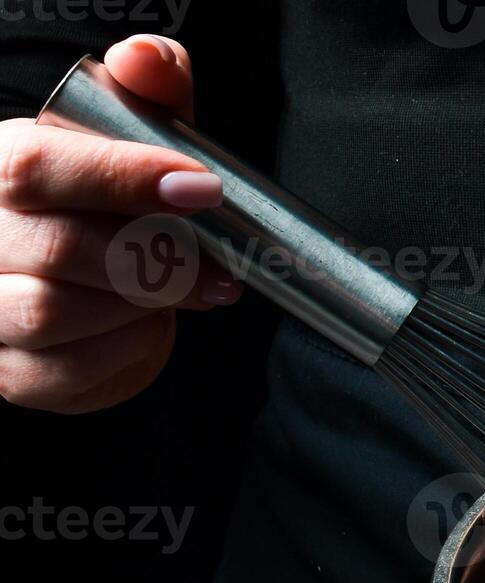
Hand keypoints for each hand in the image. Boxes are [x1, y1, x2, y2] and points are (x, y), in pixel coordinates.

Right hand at [0, 35, 236, 414]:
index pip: (33, 168)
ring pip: (51, 311)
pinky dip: (127, 349)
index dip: (123, 178)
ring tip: (185, 290)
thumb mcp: (140, 135)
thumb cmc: (119, 203)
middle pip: (54, 247)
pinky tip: (149, 326)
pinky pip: (63, 370)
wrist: (110, 282)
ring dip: (141, 303)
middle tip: (213, 262)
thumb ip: (149, 89)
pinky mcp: (10, 371)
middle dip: (155, 257)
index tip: (202, 190)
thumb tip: (144, 57)